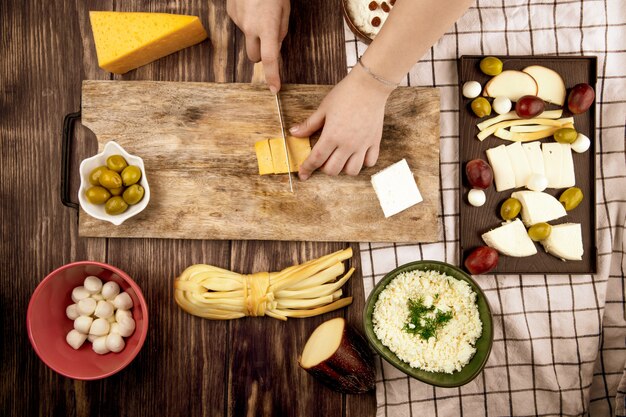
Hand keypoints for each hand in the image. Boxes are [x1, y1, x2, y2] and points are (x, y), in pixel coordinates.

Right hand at [227, 0, 289, 92]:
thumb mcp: (285, 10)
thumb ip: (281, 31)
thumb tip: (276, 47)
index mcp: (268, 27)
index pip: (270, 59)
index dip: (273, 76)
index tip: (275, 88)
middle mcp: (250, 27)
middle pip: (254, 57)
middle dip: (261, 55)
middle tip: (269, 41)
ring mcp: (238, 21)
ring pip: (248, 39)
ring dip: (254, 33)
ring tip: (260, 12)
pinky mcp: (230, 13)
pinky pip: (241, 24)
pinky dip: (247, 20)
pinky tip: (251, 6)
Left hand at [290, 64, 394, 179]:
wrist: (369, 85)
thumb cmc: (345, 94)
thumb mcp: (323, 109)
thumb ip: (309, 124)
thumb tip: (293, 133)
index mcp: (332, 136)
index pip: (316, 159)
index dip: (307, 168)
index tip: (302, 174)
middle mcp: (347, 144)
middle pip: (333, 170)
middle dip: (324, 168)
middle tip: (323, 158)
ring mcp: (362, 145)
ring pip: (352, 171)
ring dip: (343, 168)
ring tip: (340, 158)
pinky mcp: (375, 142)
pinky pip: (370, 162)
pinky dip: (362, 162)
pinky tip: (357, 154)